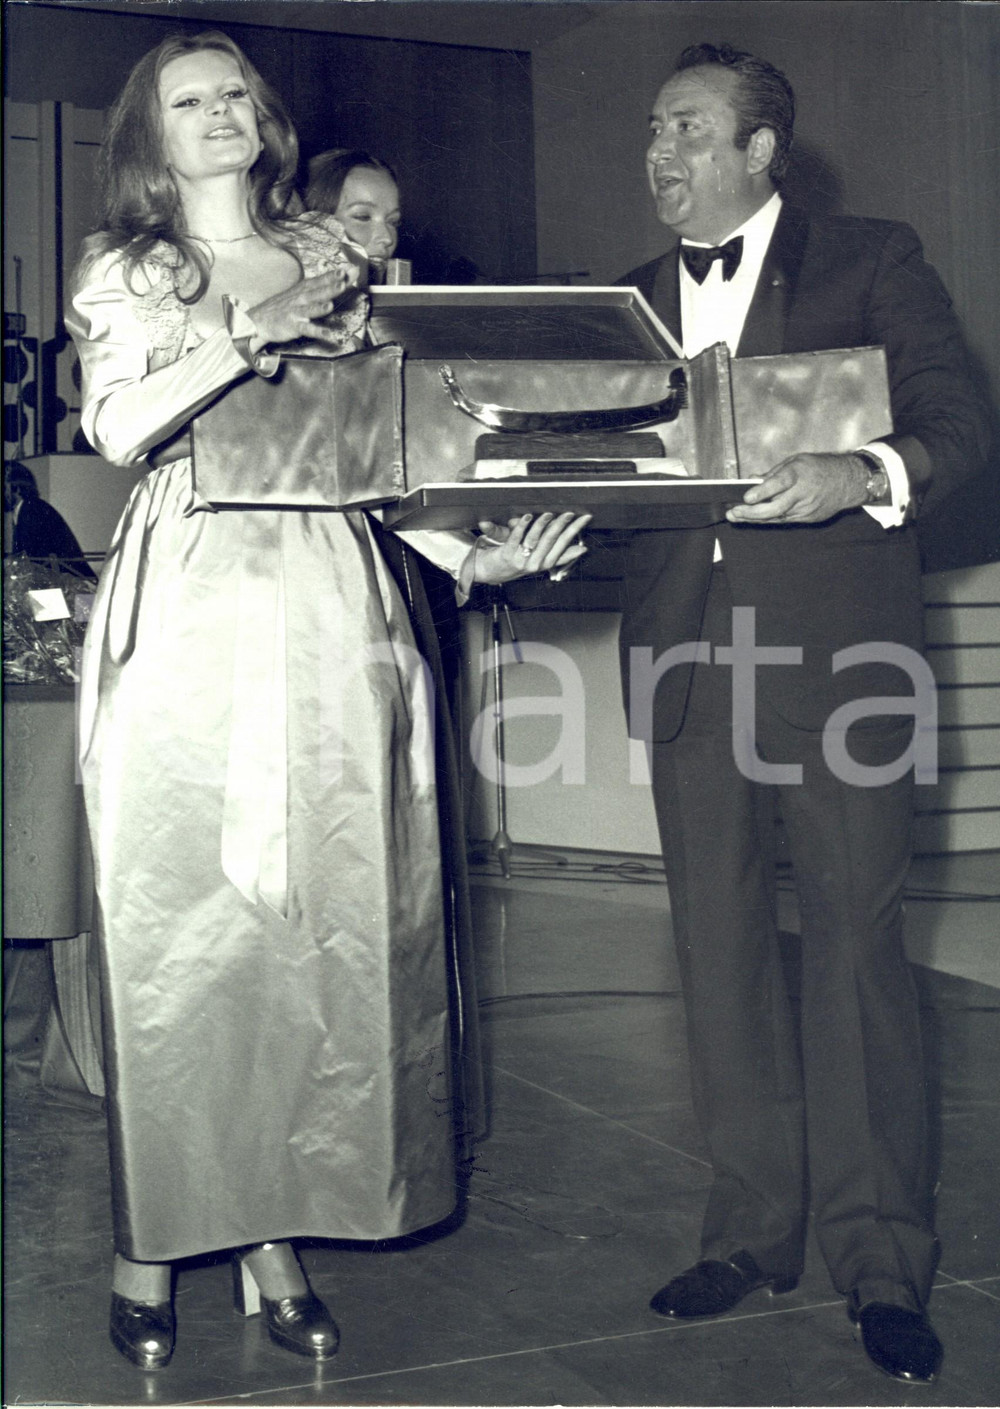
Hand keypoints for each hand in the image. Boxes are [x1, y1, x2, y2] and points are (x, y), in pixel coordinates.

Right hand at [248, 268, 359, 346]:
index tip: (348, 269)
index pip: (320, 280)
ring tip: (330, 306)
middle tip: (342, 280)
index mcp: (304, 289)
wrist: (260, 319)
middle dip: (329, 286)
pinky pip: (306, 329)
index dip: (333, 275)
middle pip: (317, 291)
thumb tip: (346, 274)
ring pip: (310, 308)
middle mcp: (301, 298)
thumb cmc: (286, 305)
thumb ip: (325, 285)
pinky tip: (328, 335)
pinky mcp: (293, 326)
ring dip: (320, 307)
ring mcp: (296, 312)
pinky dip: (317, 331)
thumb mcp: (303, 292)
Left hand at [472, 512, 591, 583]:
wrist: (492, 571)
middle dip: (562, 525)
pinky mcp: (507, 555)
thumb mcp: (542, 560)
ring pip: (535, 538)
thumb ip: (561, 555)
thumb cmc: (519, 561)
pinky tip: (527, 516)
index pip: (565, 543)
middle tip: (569, 512)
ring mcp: (522, 560)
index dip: (575, 530)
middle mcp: (536, 564)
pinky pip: (516, 538)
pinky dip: (522, 526)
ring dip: (542, 524)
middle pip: (552, 540)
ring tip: (549, 513)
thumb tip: (583, 549)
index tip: (586, 517)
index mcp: (547, 563)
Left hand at [726, 452, 867, 524]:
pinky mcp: (808, 518)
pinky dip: (768, 519)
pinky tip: (753, 519)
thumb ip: (773, 473)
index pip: (779, 483)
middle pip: (775, 508)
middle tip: (733, 512)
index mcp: (799, 473)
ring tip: (736, 517)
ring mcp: (806, 509)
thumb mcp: (795, 461)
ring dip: (754, 519)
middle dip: (751, 513)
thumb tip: (751, 480)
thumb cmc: (819, 468)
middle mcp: (803, 493)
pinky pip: (784, 520)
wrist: (848, 482)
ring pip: (776, 517)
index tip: (746, 498)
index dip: (762, 492)